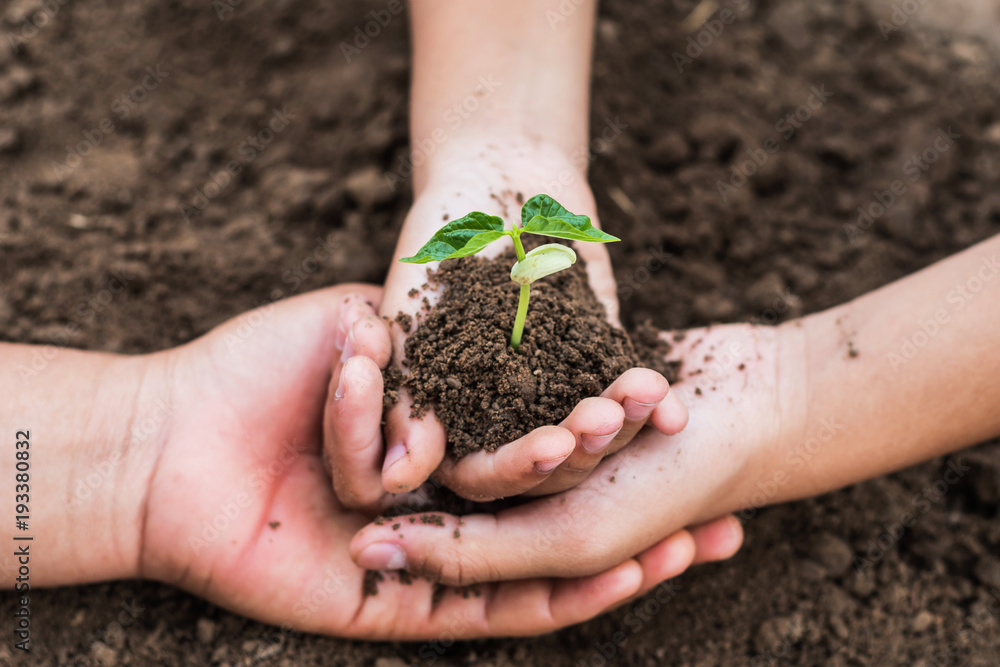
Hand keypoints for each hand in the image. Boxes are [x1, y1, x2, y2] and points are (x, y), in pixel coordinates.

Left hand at [137, 285, 735, 638]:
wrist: (176, 434)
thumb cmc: (265, 369)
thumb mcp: (369, 330)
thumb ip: (430, 335)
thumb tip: (503, 321)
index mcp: (441, 445)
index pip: (551, 450)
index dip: (622, 439)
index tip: (690, 421)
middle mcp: (445, 506)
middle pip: (563, 513)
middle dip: (644, 511)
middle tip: (727, 505)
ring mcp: (428, 559)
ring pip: (545, 566)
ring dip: (624, 555)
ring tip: (705, 540)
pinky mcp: (398, 605)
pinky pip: (495, 605)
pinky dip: (563, 594)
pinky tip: (629, 572)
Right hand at [334, 139, 686, 507]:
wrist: (499, 174)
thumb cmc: (442, 237)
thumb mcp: (418, 311)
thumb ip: (408, 395)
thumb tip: (395, 481)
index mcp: (452, 421)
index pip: (479, 474)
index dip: (515, 468)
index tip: (553, 447)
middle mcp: (503, 422)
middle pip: (545, 468)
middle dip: (580, 447)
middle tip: (604, 421)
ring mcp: (556, 396)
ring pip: (592, 438)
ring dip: (620, 427)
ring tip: (645, 397)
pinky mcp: (599, 367)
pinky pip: (626, 400)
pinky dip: (651, 407)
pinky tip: (673, 411)